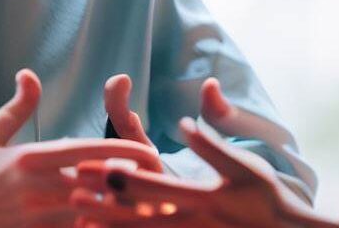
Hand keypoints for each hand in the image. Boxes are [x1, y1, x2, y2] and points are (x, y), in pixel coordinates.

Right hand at [0, 69, 161, 227]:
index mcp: (30, 158)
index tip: (151, 153)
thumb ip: (16, 108)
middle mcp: (38, 189)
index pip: (90, 151)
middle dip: (132, 185)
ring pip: (92, 215)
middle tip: (161, 184)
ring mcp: (37, 219)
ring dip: (118, 211)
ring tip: (148, 208)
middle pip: (100, 185)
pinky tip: (109, 225)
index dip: (126, 152)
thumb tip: (29, 74)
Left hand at [71, 81, 336, 227]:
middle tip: (72, 194)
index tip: (89, 166)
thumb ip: (212, 146)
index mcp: (204, 199)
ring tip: (80, 220)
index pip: (153, 187)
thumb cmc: (266, 198)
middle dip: (104, 206)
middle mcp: (192, 224)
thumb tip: (185, 122)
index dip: (118, 177)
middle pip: (138, 217)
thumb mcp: (243, 168)